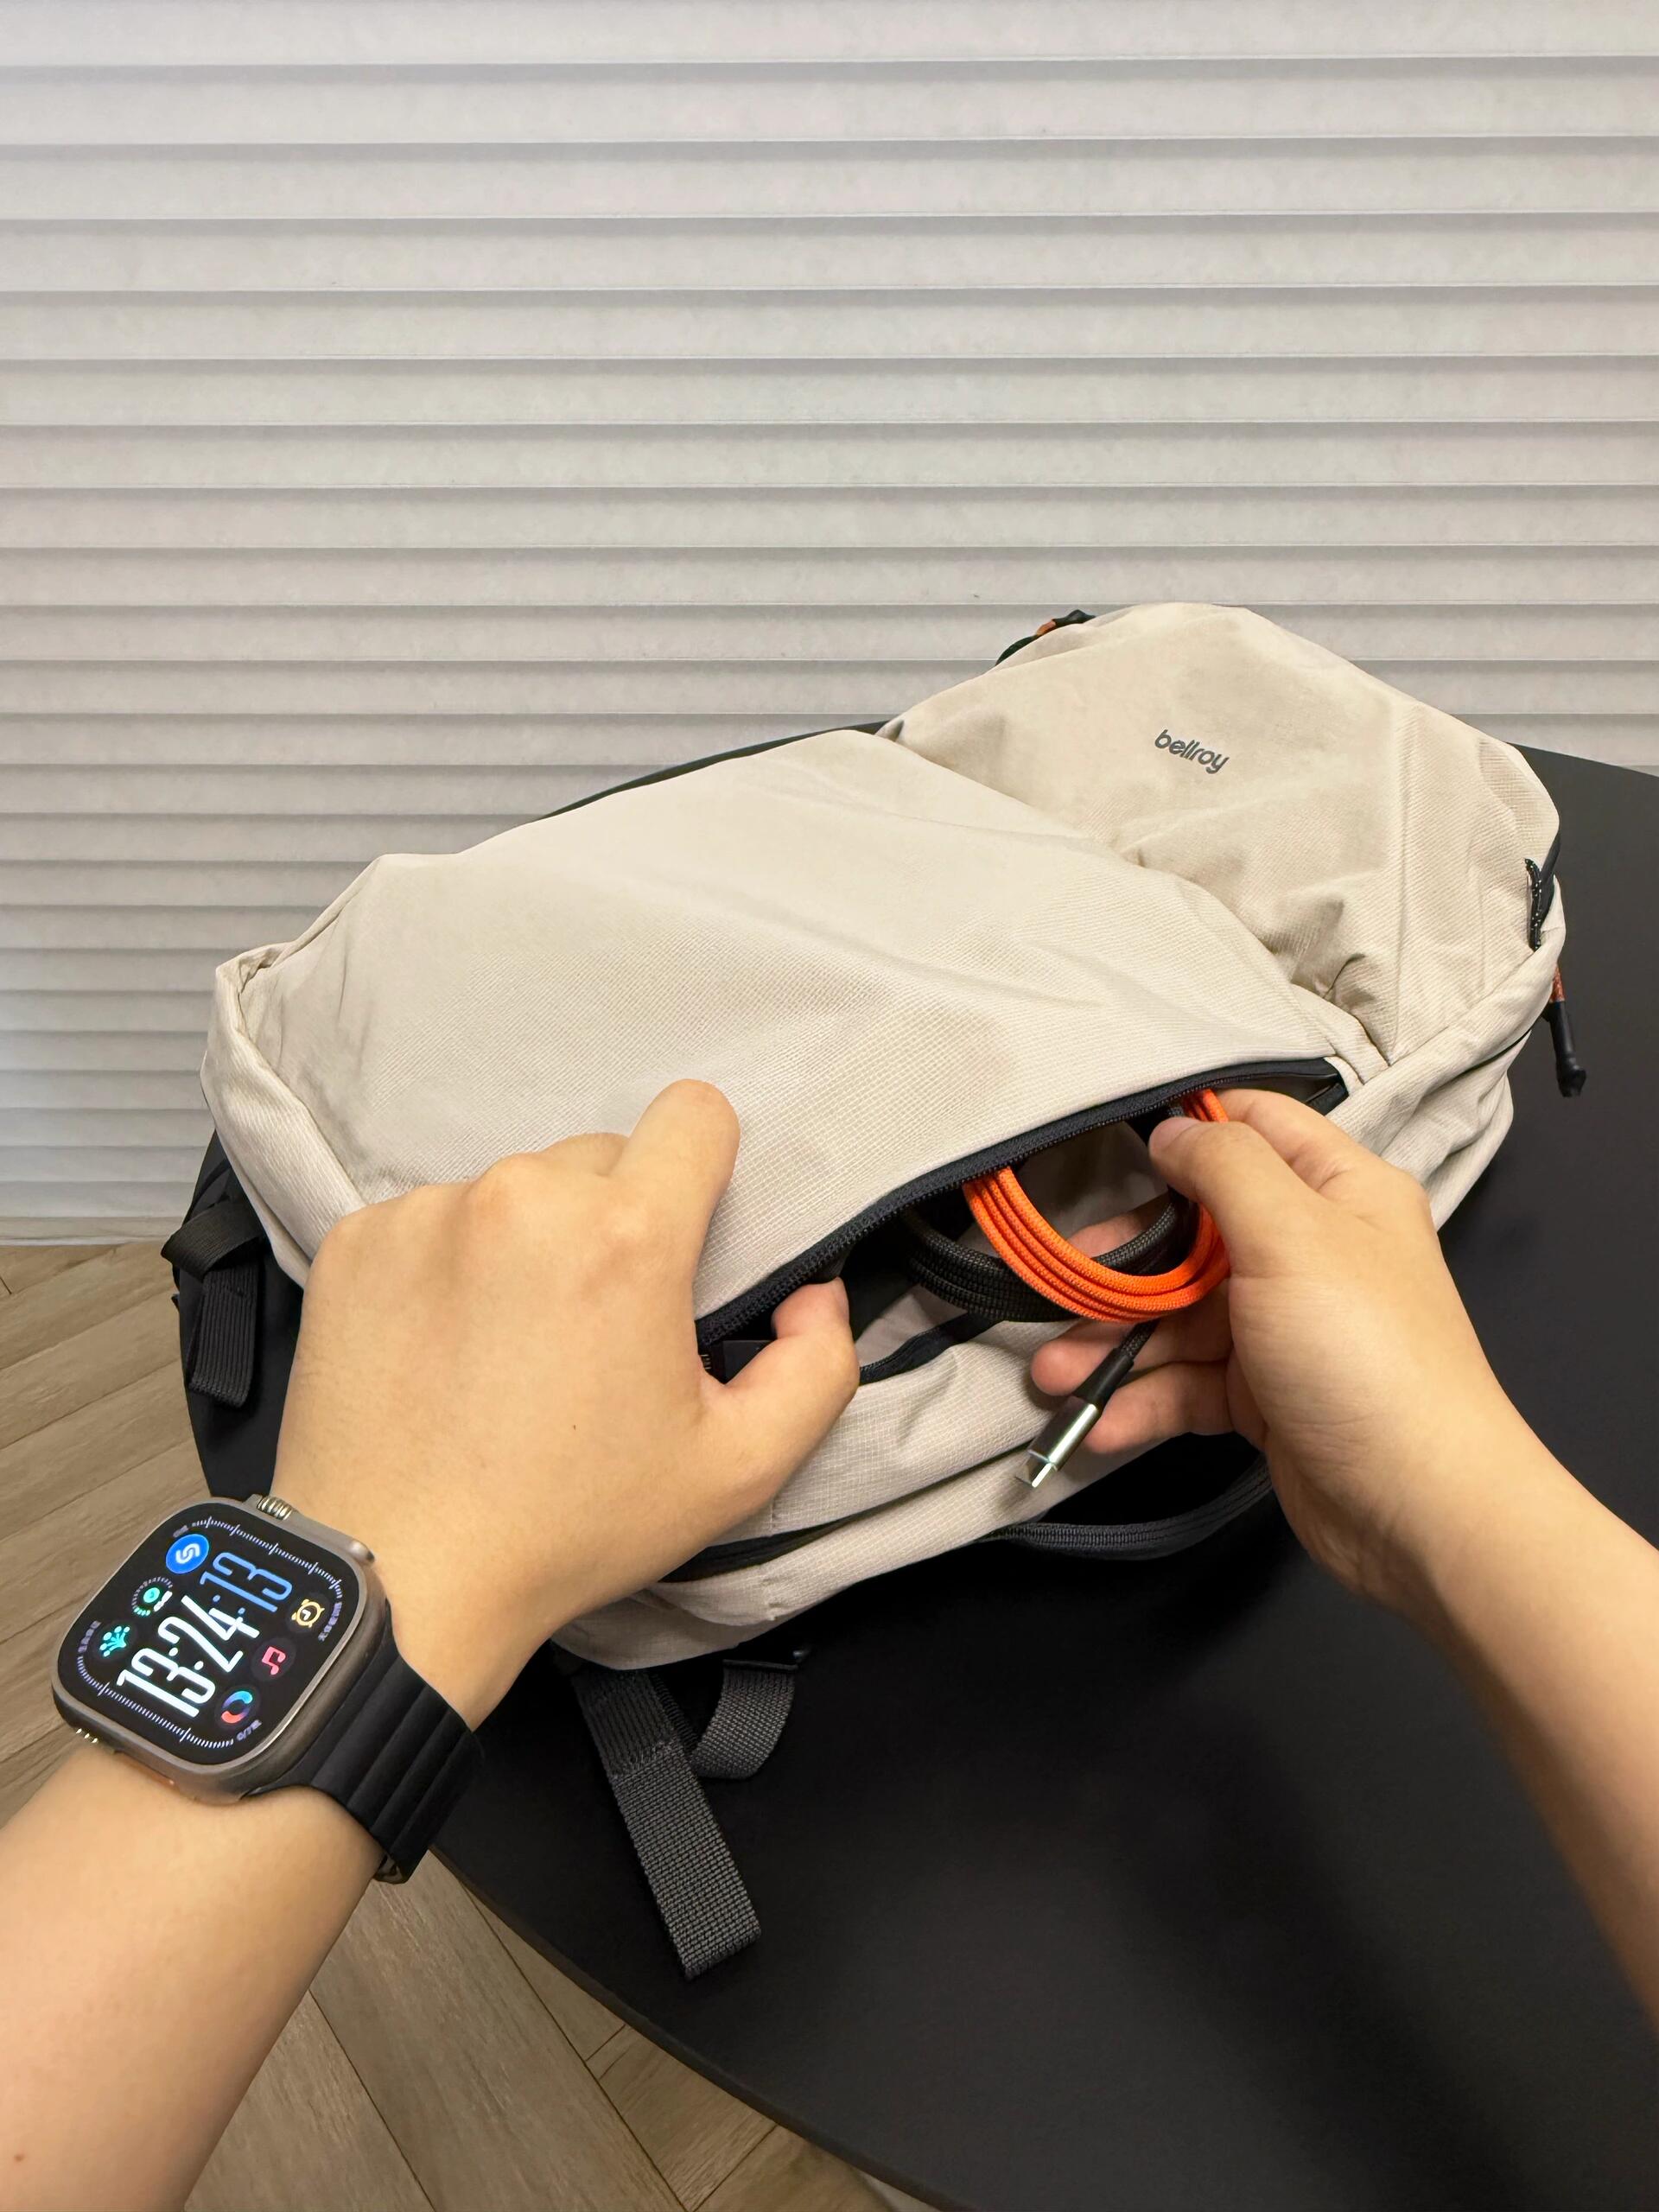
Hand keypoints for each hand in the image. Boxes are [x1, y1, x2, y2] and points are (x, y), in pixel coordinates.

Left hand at [273, 1080, 857, 1721]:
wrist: (399, 1578)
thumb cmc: (570, 1527)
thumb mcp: (738, 1470)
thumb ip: (817, 1367)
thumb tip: (813, 1295)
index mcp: (626, 1236)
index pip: (694, 1113)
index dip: (706, 1168)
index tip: (686, 1237)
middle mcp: (522, 1198)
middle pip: (602, 1157)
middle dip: (614, 1223)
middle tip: (597, 1326)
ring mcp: (428, 1214)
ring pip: (514, 1190)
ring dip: (528, 1244)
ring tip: (513, 1346)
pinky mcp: (356, 1241)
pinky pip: (432, 1219)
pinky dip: (449, 1266)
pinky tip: (447, 1349)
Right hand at [1029, 1088, 1541, 1617]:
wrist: (1418, 1507)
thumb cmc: (1361, 1352)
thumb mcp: (1291, 1235)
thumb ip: (1224, 1167)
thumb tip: (1171, 1129)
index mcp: (1338, 1192)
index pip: (1256, 1127)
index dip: (1187, 1132)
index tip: (1114, 1156)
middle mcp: (1311, 1252)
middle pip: (1194, 1234)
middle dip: (1122, 1268)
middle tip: (1060, 1291)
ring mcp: (1285, 1328)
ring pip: (1179, 1318)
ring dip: (1115, 1346)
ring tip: (1055, 1377)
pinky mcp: (1265, 1398)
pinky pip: (1188, 1384)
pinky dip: (1143, 1401)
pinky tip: (1101, 1423)